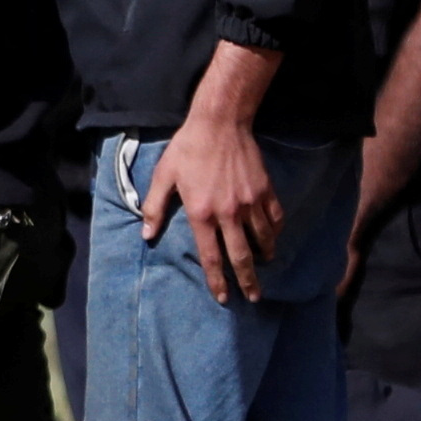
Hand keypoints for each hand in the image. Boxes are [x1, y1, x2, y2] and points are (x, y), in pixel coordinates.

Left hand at [141, 111, 281, 302]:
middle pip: (241, 256)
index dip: (216, 280)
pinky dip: (274, 231)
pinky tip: (272, 238)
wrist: (220, 123)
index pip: (210, 256)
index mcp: (202, 214)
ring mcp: (250, 202)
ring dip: (264, 256)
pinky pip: (274, 218)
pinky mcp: (265, 190)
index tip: (222, 298)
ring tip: (264, 267)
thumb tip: (146, 236)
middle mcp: (229, 213)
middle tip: (252, 297)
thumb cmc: (187, 149)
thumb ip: (154, 207)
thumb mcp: (163, 176)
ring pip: (262, 239)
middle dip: (247, 280)